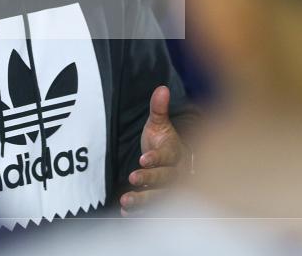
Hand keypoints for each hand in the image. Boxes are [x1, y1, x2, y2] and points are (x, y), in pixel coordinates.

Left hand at [120, 85, 189, 215]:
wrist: (172, 163)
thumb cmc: (163, 142)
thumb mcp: (159, 125)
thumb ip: (158, 109)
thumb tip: (161, 88)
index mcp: (175, 154)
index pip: (168, 157)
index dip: (156, 158)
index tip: (143, 159)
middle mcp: (175, 175)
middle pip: (164, 179)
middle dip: (149, 179)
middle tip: (133, 178)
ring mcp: (168, 190)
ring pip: (158, 197)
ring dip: (142, 199)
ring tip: (125, 200)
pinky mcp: (158, 201)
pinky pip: (151, 209)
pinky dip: (139, 212)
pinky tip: (125, 213)